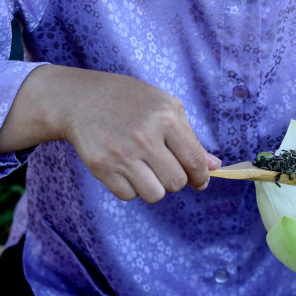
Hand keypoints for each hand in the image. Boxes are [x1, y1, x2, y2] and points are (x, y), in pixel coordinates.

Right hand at [0, 65, 220, 202]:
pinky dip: (130, 188)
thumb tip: (214, 167)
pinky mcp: (101, 167)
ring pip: (154, 194)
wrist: (80, 99)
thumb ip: (190, 138)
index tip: (199, 180)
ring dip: (153, 187)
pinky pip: (128, 196)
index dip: (201, 176)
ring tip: (146, 169)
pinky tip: (125, 169)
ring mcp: (121, 154)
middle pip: (176, 183)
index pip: (194, 162)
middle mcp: (145, 137)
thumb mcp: (165, 106)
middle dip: (175, 180)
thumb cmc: (129, 100)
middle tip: (165, 168)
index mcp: (166, 118)